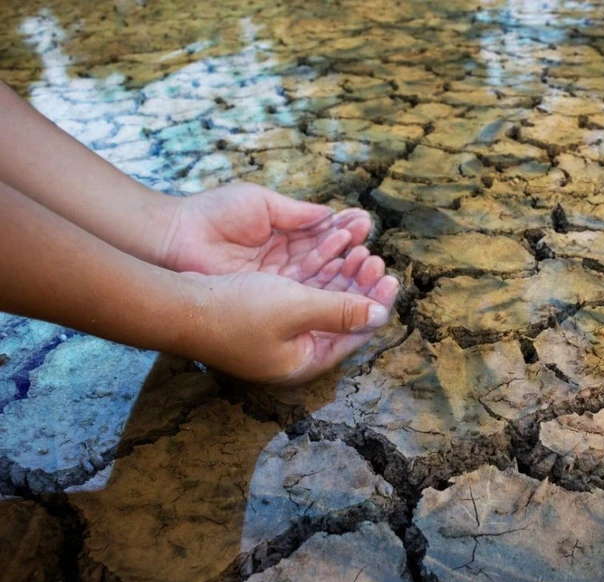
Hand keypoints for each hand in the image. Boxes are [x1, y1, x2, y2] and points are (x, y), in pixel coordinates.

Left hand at [159, 183, 373, 279]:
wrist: (175, 238)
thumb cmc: (212, 215)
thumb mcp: (261, 204)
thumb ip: (297, 213)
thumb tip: (331, 215)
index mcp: (283, 235)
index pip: (323, 237)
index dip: (345, 232)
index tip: (365, 225)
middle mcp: (284, 263)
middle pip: (327, 262)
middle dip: (352, 256)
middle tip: (372, 251)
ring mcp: (277, 284)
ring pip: (320, 281)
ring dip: (345, 273)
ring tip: (366, 262)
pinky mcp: (268, 300)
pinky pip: (304, 296)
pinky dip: (326, 289)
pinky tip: (346, 279)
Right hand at [183, 265, 398, 383]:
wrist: (177, 304)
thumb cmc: (235, 311)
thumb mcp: (296, 308)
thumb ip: (341, 311)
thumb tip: (380, 315)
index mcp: (305, 361)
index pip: (354, 335)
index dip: (376, 305)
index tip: (392, 278)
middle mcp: (294, 351)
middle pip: (341, 317)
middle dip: (360, 286)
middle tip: (375, 259)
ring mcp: (277, 335)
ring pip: (322, 301)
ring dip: (341, 275)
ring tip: (358, 250)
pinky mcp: (263, 314)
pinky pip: (302, 292)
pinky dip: (317, 273)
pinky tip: (329, 251)